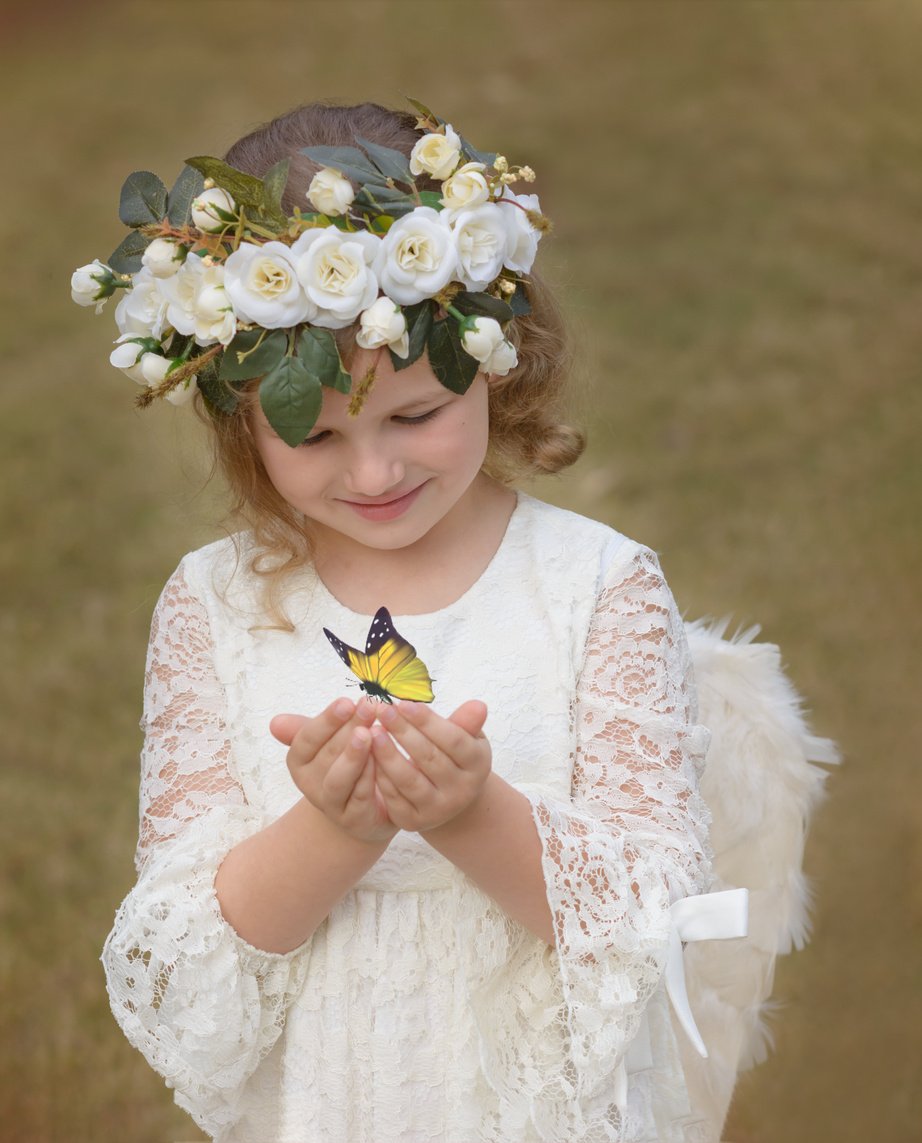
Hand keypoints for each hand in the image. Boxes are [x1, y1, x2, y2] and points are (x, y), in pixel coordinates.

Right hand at [271, 698, 397, 844]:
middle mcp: (310, 785)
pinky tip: (381, 759)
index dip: (326, 720)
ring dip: (353, 756)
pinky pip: (359, 798)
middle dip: (348, 728)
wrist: (364, 809)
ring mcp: (331, 805)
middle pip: (326, 754)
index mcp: (300, 762)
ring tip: (368, 734)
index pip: (307, 739)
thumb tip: (275, 722)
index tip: (347, 701)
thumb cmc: (345, 764)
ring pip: (338, 781)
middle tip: (367, 707)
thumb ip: (312, 728)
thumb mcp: (329, 742)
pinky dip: (369, 777)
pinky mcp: (354, 820)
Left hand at [370, 700, 491, 832]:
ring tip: (373, 731)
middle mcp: (462, 791)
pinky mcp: (414, 822)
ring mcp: (438, 810)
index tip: (403, 703)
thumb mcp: (465, 737)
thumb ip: (466, 722)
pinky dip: (380, 775)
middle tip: (382, 710)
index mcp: (478, 765)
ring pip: (409, 780)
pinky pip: (393, 797)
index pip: (453, 740)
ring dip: (388, 754)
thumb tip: (478, 706)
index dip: (427, 722)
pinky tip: (369, 755)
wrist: (448, 797)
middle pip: (429, 759)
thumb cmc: (453, 756)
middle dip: (403, 732)